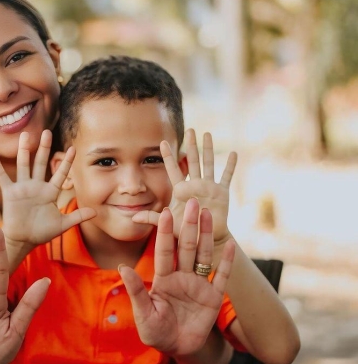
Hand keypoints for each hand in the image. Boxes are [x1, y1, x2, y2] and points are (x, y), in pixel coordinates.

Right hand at [0, 130, 95, 248]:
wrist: (23, 240)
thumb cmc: (42, 232)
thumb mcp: (62, 224)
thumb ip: (77, 217)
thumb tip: (95, 212)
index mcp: (50, 192)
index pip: (60, 174)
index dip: (67, 162)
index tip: (73, 148)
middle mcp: (36, 186)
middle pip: (41, 163)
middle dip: (44, 148)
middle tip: (46, 132)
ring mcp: (22, 188)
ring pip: (24, 165)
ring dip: (23, 150)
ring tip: (24, 135)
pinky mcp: (10, 193)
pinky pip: (2, 177)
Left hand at [119, 198, 234, 355]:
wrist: (178, 349)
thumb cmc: (156, 331)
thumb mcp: (144, 313)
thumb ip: (136, 291)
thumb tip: (122, 267)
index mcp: (163, 279)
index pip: (165, 251)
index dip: (166, 232)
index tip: (166, 213)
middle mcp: (181, 277)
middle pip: (186, 246)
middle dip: (189, 224)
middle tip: (191, 201)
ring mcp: (198, 285)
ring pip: (203, 254)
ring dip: (206, 235)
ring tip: (208, 213)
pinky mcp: (213, 297)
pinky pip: (221, 276)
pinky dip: (227, 261)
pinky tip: (231, 244)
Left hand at [133, 129, 236, 245]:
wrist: (206, 239)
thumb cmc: (186, 231)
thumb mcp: (169, 224)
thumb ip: (153, 219)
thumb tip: (133, 217)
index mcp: (181, 190)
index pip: (173, 169)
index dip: (168, 156)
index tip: (162, 142)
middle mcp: (195, 184)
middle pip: (192, 160)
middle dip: (191, 145)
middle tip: (190, 130)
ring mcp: (209, 187)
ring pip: (208, 164)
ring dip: (208, 149)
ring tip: (207, 134)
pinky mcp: (222, 193)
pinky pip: (227, 176)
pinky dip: (231, 165)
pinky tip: (234, 153)